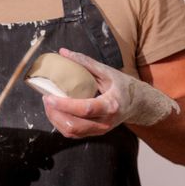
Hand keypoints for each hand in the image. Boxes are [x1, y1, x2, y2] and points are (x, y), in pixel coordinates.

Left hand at [41, 48, 179, 138]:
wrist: (138, 103)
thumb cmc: (122, 85)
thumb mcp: (107, 71)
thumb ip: (85, 61)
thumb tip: (63, 52)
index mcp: (110, 105)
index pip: (85, 109)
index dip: (64, 105)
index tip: (49, 97)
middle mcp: (105, 122)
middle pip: (74, 125)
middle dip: (55, 114)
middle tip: (46, 98)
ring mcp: (100, 130)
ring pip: (72, 132)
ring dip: (56, 120)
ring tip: (49, 104)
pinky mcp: (95, 133)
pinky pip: (74, 134)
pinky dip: (61, 124)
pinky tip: (56, 112)